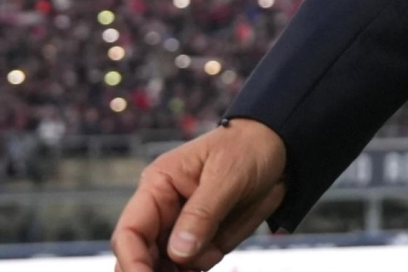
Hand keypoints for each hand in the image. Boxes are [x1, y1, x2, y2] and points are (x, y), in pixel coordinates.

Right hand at [112, 118, 286, 271]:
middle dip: (157, 271)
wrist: (276, 148)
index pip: (131, 230)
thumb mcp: (227, 176)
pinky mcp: (202, 240)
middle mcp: (164, 210)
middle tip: (188, 271)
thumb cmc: (247, 149)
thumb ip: (202, 213)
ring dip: (185, 269)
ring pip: (168, 265)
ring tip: (215, 246)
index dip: (132, 260)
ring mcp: (183, 228)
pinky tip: (215, 253)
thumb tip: (178, 251)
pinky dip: (201, 268)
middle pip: (143, 254)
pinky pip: (194, 265)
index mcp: (159, 185)